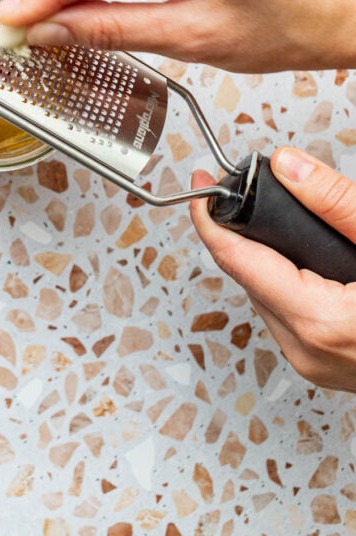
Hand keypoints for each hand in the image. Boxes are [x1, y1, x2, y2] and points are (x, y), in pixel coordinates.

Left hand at [191, 147, 355, 391]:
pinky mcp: (322, 369)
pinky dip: (291, 283)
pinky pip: (287, 315)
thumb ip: (335, 202)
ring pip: (266, 296)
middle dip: (247, 231)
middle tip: (256, 192)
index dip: (210, 217)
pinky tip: (313, 263)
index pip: (236, 259)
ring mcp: (312, 365)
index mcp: (318, 320)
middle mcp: (305, 350)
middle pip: (248, 276)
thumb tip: (288, 166)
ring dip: (271, 259)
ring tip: (292, 225)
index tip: (200, 186)